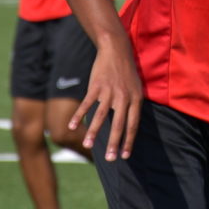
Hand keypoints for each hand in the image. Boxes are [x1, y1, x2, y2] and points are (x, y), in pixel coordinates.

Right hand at [68, 38, 142, 161]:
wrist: (116, 49)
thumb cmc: (126, 72)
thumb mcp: (136, 88)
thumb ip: (132, 106)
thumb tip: (129, 126)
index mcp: (135, 99)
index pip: (133, 124)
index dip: (129, 141)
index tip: (125, 155)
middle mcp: (124, 97)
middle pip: (119, 124)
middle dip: (114, 143)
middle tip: (110, 159)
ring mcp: (109, 91)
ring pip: (101, 116)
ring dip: (93, 132)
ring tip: (87, 145)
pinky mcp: (96, 85)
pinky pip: (87, 103)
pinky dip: (79, 115)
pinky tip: (72, 126)